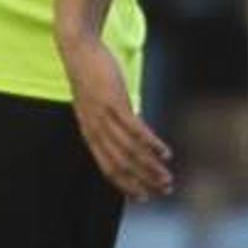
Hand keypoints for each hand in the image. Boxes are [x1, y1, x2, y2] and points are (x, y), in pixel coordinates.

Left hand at [60, 36, 172, 201]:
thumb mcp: (98, 105)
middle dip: (142, 180)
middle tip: (163, 190)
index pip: (107, 167)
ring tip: (168, 177)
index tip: (143, 197)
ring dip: (149, 167)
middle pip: (119, 164)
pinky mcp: (114, 102)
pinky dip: (150, 143)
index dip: (125, 184)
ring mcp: (103, 116)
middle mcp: (95, 129)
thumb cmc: (91, 78)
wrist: (79, 50)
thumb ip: (110, 123)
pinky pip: (134, 128)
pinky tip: (165, 153)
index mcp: (90, 133)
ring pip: (128, 150)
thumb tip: (128, 136)